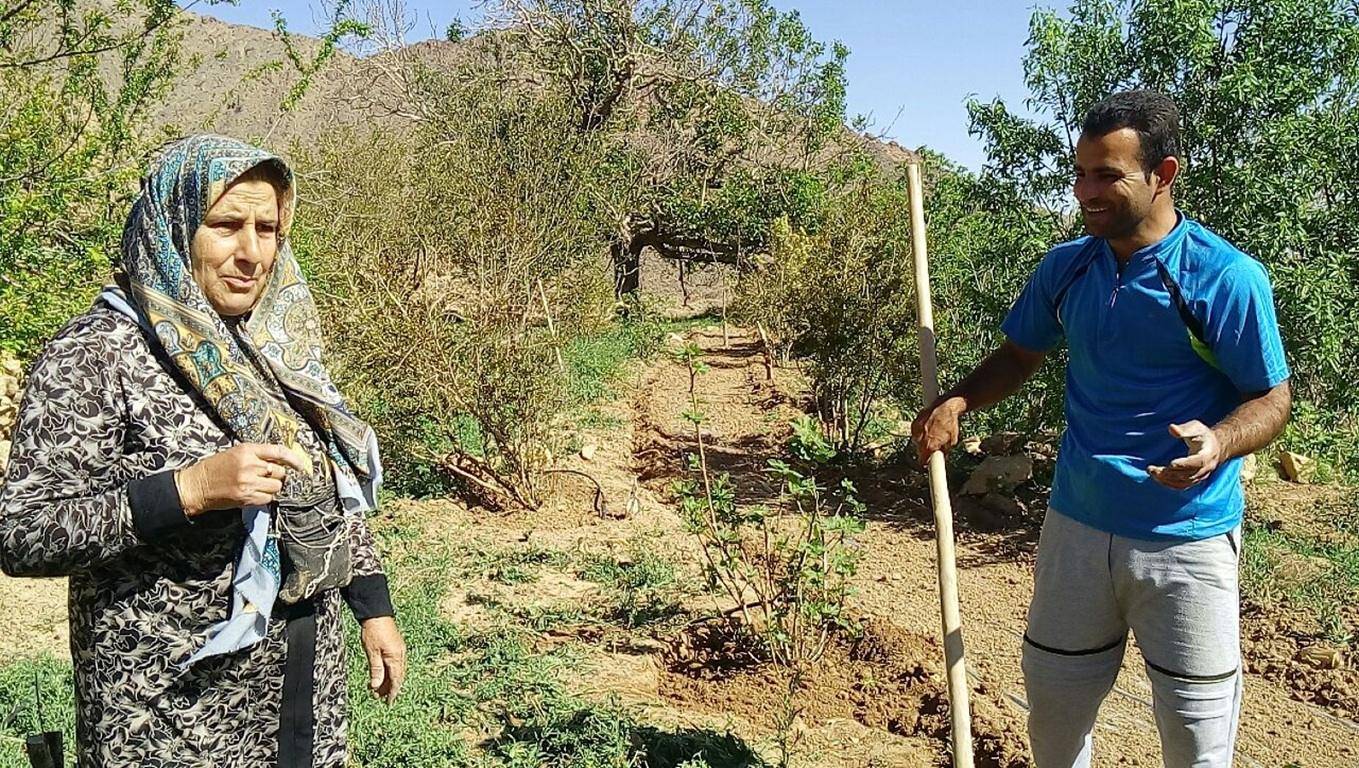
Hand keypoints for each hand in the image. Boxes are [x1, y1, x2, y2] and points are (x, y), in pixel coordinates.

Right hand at [175, 443, 307, 517]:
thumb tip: (280, 460)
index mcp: (246, 450)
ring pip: (276, 486)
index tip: (301, 465)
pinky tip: (254, 494)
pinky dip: (265, 498)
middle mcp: (249, 465)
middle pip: (280, 471)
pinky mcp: (246, 498)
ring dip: (272, 487)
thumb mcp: (235, 453)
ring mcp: (248, 483)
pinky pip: (268, 499)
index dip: (294, 459)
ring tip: (259, 486)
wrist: (196, 486)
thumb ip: (257, 455)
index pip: (278, 451)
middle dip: (277, 475)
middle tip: (267, 477)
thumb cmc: (214, 468)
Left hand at [360, 616, 405, 703]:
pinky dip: (389, 672)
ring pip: (397, 671)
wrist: (377, 614)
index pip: (396, 680)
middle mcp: (400, 655)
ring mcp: (399, 651)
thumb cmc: (373, 632)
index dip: (392, 692)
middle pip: (397, 677)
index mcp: (395, 658)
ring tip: (377, 689)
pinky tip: (381, 675)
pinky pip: (395, 664)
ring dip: (388, 681)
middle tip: (377, 697)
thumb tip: (376, 686)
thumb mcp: (371, 652)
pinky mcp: (396, 647)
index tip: (388, 703)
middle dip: (389, 688)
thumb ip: (375, 669)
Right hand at [911, 396, 966, 465]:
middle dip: (926, 451)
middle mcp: (920, 440)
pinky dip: (920, 432)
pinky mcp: (914, 423)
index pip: (922, 462)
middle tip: (934, 447)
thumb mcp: (952, 441)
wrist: (946, 407)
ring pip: (916, 442)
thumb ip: (944, 451)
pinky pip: (915, 432)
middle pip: (919, 451)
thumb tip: (942, 456)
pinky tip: (928, 428)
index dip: (926, 463)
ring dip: (922, 441)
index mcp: (929, 446)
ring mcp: (915, 431)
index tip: (929, 463)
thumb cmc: (950, 423)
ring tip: (932, 435)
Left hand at [1147, 420, 1224, 489]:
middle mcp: (1206, 468)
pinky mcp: (1194, 480)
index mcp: (1208, 454)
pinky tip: (1157, 478)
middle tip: (1152, 469)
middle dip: (1169, 473)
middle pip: (1187, 474)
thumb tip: (1171, 428)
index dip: (1185, 464)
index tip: (1171, 464)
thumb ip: (1184, 429)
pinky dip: (1168, 484)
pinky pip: (1181, 486)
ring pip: (1183, 482)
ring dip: (1166, 480)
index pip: (1198, 462)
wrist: (1214, 447)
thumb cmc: (1203, 435)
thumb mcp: (1196, 427)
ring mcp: (1200, 476)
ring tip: (1151, 472)